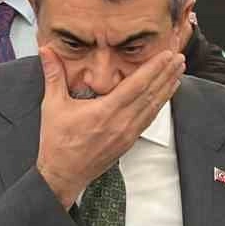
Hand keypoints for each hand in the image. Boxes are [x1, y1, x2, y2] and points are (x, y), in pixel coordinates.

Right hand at [35, 47, 183, 207]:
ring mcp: (127, 133)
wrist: (63, 175)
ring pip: (153, 107)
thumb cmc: (57, 142)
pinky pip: (149, 119)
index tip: (166, 55)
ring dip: (167, 88)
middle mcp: (121, 123)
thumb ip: (53, 75)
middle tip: (179, 57)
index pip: (137, 85)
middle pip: (151, 94)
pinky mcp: (129, 141)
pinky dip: (160, 104)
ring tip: (179, 71)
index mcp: (105, 112)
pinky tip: (165, 95)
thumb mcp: (53, 106)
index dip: (154, 68)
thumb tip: (45, 50)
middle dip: (166, 74)